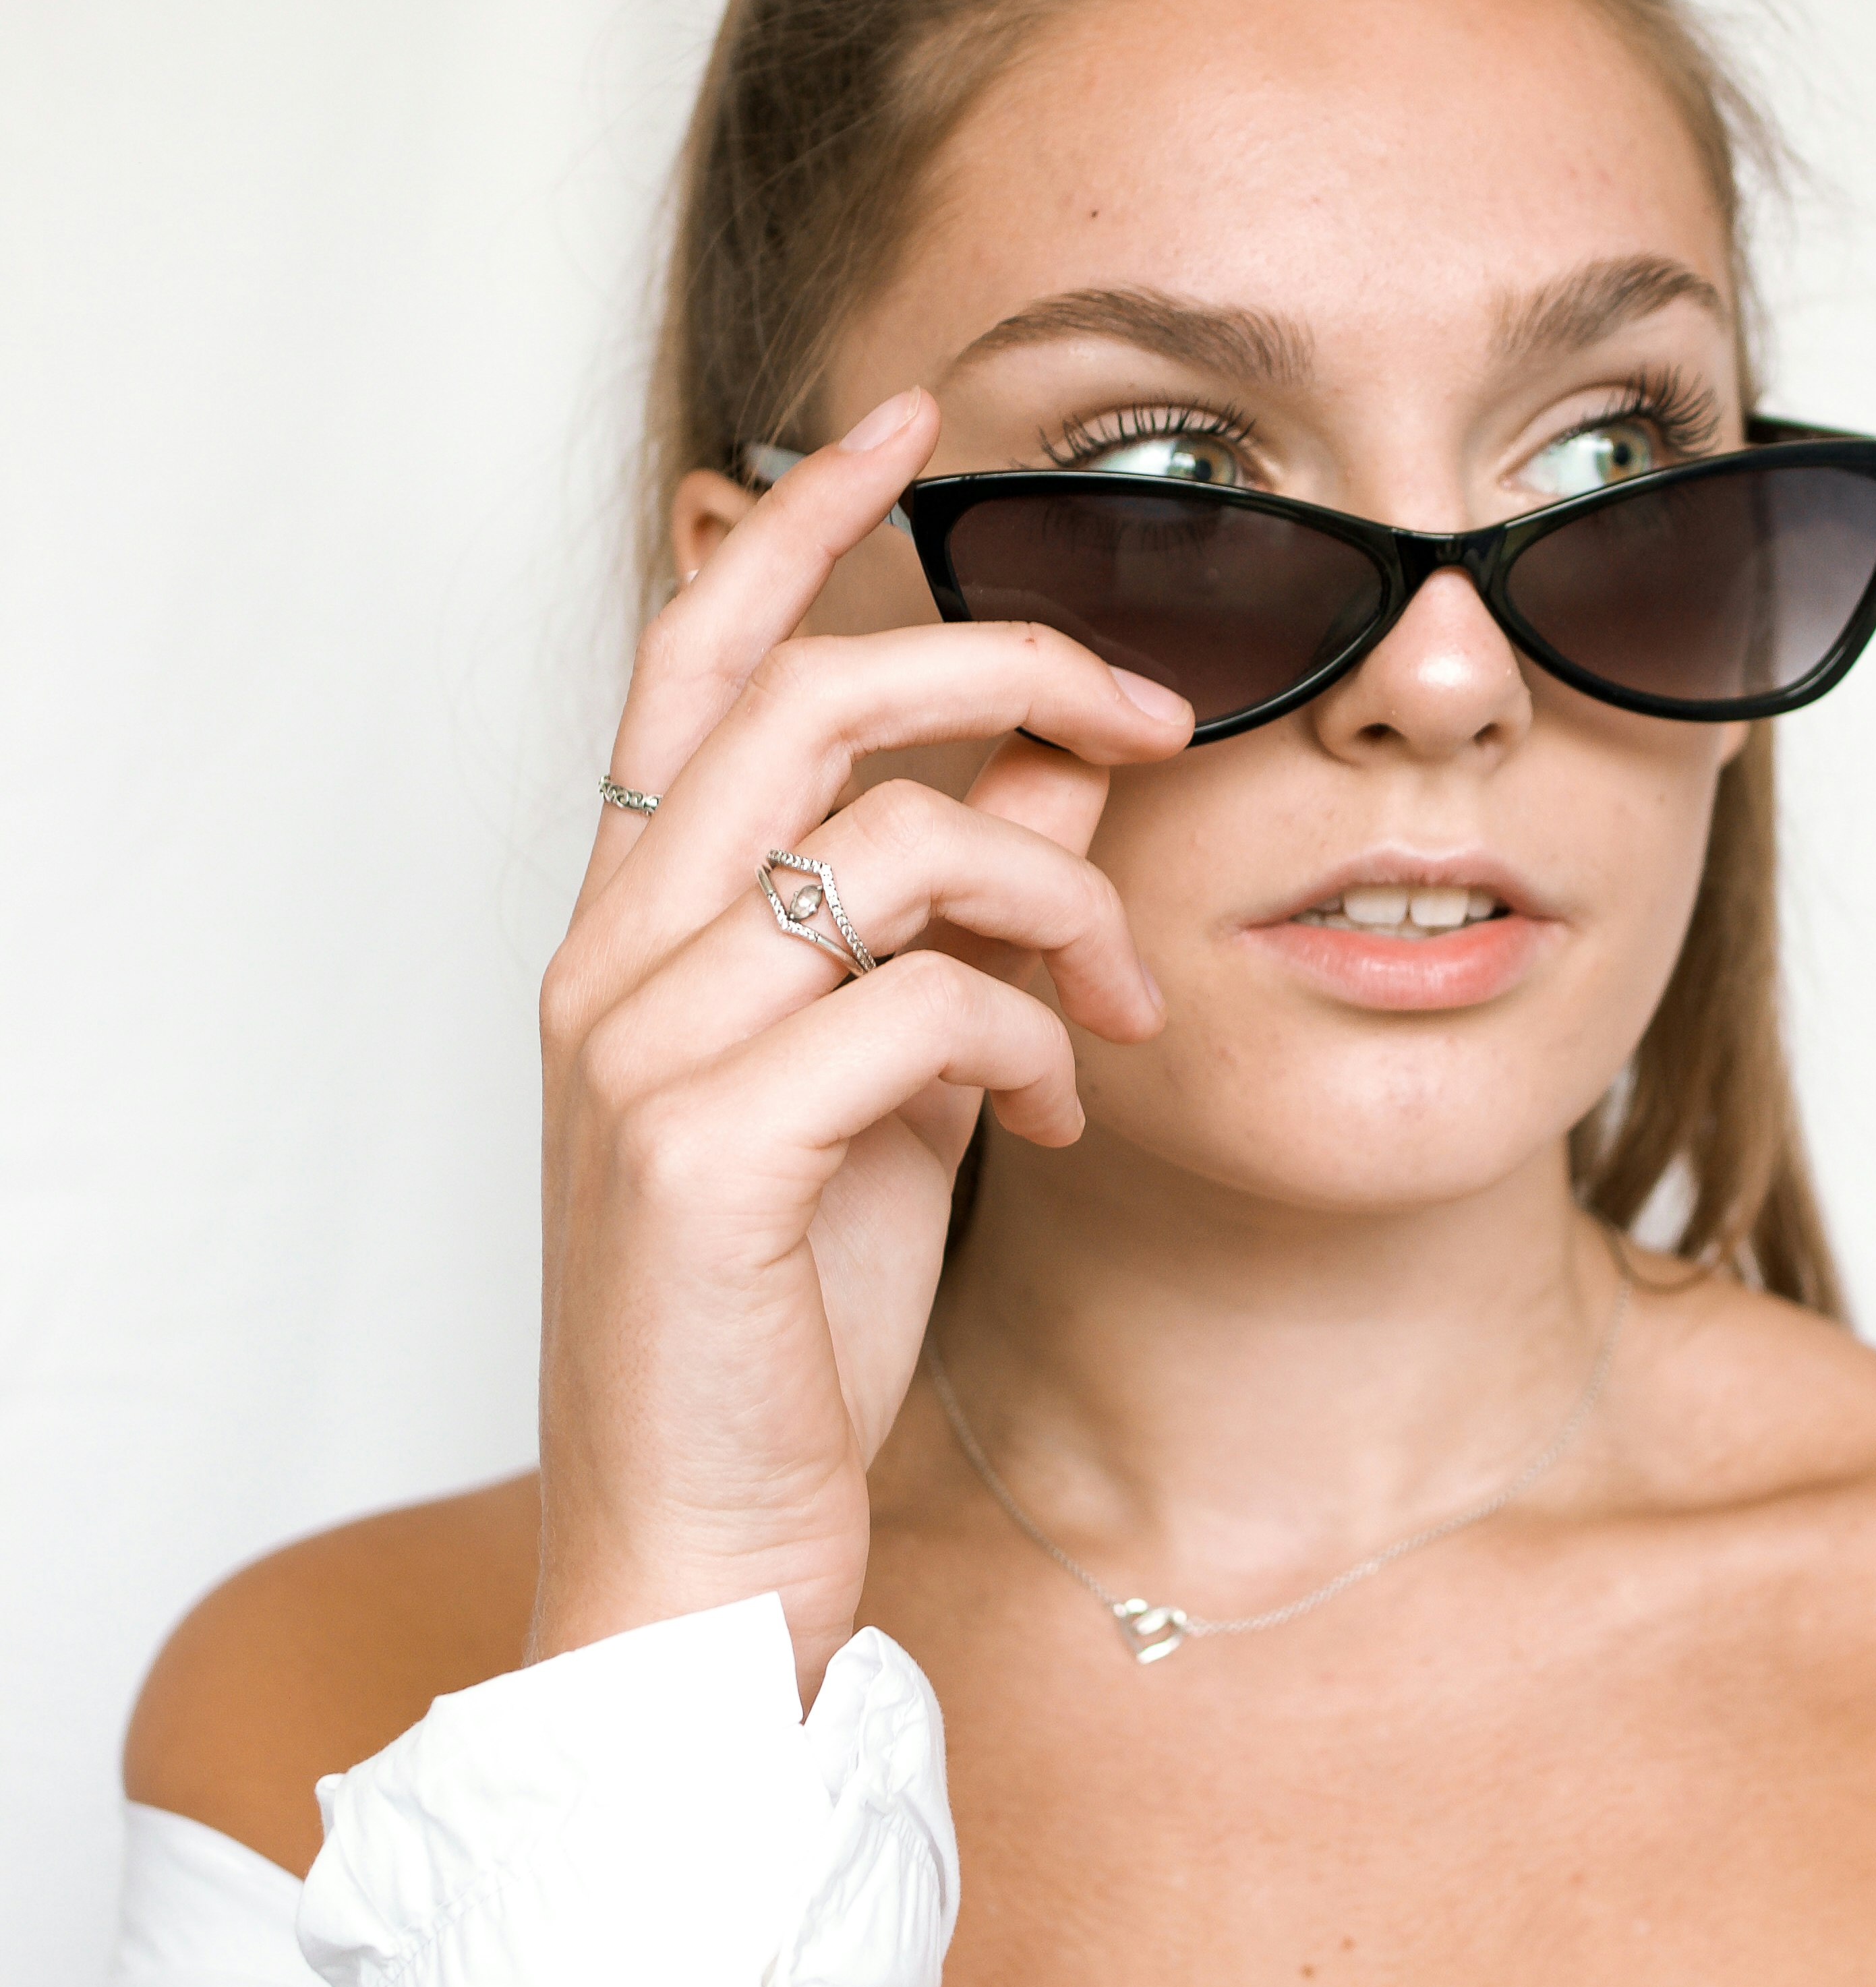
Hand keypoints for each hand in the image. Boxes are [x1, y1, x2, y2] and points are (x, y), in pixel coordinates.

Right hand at [529, 391, 1190, 1696]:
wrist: (699, 1561)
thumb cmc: (780, 1331)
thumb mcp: (886, 1086)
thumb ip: (949, 915)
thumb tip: (1060, 754)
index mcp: (633, 931)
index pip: (693, 655)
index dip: (802, 525)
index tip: (917, 425)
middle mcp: (609, 962)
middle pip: (812, 697)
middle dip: (1011, 667)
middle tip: (1156, 715)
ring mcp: (637, 1051)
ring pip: (895, 841)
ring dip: (1066, 902)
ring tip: (1126, 1014)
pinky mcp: (700, 1152)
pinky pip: (925, 1004)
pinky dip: (1035, 1044)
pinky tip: (1063, 1131)